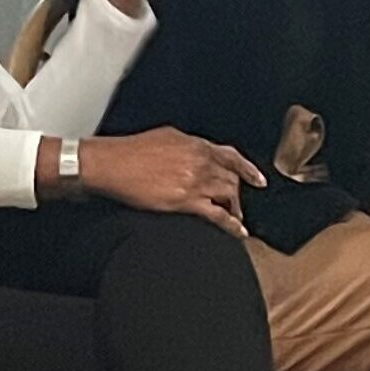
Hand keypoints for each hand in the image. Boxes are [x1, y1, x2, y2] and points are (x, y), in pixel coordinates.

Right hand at [81, 127, 265, 236]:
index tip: (257, 179)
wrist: (112, 164)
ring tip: (236, 220)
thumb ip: (186, 146)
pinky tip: (237, 231)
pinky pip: (218, 215)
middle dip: (238, 194)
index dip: (247, 169)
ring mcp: (195, 181)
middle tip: (238, 205)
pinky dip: (232, 224)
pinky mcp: (186, 201)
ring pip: (229, 195)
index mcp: (195, 144)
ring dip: (235, 209)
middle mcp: (200, 160)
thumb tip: (194, 153)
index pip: (230, 156)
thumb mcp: (164, 138)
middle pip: (232, 178)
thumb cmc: (130, 152)